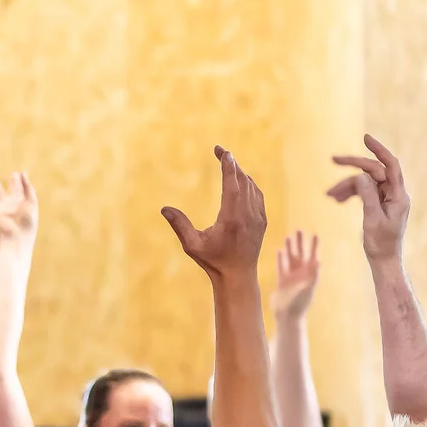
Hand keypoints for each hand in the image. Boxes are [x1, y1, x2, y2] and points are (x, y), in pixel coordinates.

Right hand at [0, 172, 37, 249]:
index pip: (19, 190)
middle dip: (3, 186)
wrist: (18, 235)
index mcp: (21, 203)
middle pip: (4, 194)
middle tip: (8, 176)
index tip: (18, 173)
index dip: (19, 182)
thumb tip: (23, 173)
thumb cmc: (28, 220)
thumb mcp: (31, 200)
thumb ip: (27, 187)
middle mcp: (10, 205)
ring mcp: (1, 208)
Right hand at [162, 146, 266, 278]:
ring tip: (227, 163)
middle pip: (242, 180)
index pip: (232, 185)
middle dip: (232, 163)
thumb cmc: (213, 261)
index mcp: (232, 220)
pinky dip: (248, 183)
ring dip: (239, 172)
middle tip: (220, 150)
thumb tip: (164, 209)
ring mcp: (258, 217)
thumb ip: (180, 225)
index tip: (223, 151)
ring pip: (251, 186)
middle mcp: (248, 216)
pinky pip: (257, 194)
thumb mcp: (192, 246)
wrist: (238, 276)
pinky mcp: (262, 220)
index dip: (228, 166)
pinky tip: (239, 179)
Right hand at [271, 229, 320, 321]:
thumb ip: (313, 275)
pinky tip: (279, 251)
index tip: (315, 234)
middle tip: (298, 230)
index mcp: (309, 275)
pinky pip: (281, 267)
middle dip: (300, 243)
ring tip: (288, 237)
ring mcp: (291, 277)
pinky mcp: (282, 281)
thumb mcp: (308, 289)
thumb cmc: (300, 304)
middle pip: (301, 255)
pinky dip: (280, 259)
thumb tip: (317, 261)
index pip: (313, 257)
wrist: (288, 317)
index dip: (314, 246)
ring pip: (290, 259)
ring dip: (290, 248)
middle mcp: (301, 274)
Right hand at [328, 135, 410, 266]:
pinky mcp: (378, 203)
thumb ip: (368, 196)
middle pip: (374, 171)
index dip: (379, 150)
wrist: (383, 261)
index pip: (390, 165)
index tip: (365, 138)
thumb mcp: (373, 220)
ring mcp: (386, 198)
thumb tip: (361, 175)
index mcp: (398, 196)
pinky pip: (363, 191)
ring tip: (330, 195)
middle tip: (334, 160)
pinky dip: (350, 193)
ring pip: (365, 182)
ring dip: (347, 185)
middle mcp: (394, 193)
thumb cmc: (381, 244)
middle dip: (354, 166)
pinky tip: (337, 199)